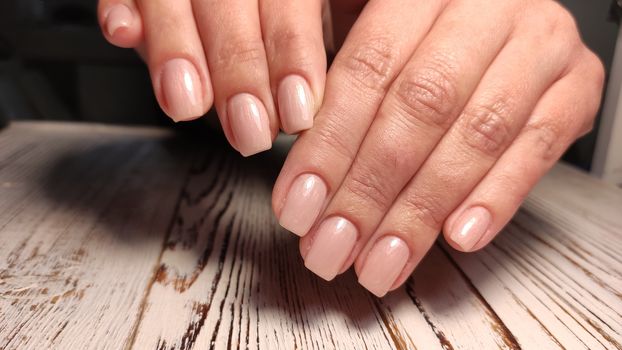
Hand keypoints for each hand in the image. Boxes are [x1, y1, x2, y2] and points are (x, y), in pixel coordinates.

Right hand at [97, 0, 326, 155]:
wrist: (228, 2)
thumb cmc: (272, 14)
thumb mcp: (303, 22)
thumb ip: (305, 47)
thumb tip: (318, 108)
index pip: (290, 3)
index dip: (293, 56)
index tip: (297, 111)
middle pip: (231, 3)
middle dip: (239, 72)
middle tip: (248, 130)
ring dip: (177, 49)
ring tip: (187, 103)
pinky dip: (119, 7)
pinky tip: (123, 32)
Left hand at [272, 0, 604, 296]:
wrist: (511, 16)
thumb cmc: (431, 38)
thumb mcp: (381, 43)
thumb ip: (346, 98)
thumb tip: (306, 184)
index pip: (368, 70)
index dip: (330, 145)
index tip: (300, 204)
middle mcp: (486, 7)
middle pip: (421, 106)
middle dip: (370, 188)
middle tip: (334, 244)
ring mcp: (539, 44)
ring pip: (476, 133)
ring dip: (422, 209)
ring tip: (383, 259)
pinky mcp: (578, 84)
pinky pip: (538, 147)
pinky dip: (496, 197)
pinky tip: (457, 235)